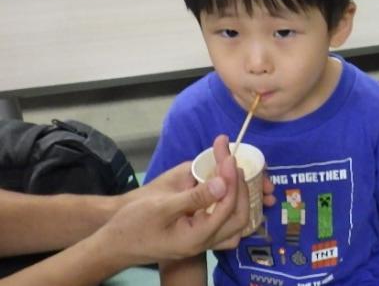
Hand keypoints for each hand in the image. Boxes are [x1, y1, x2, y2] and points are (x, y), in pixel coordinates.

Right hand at [100, 159, 247, 266]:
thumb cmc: (133, 223)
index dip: (231, 180)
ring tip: (232, 172)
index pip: (228, 207)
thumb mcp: (161, 206)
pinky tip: (222, 185)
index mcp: (197, 237)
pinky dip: (229, 203)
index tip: (228, 157)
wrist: (114, 243)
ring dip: (239, 197)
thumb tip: (223, 182)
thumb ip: (194, 197)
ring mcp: (203, 241)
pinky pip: (224, 222)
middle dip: (241, 187)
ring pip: (235, 222)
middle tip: (232, 163)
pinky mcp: (198, 235)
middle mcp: (205, 243)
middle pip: (240, 217)